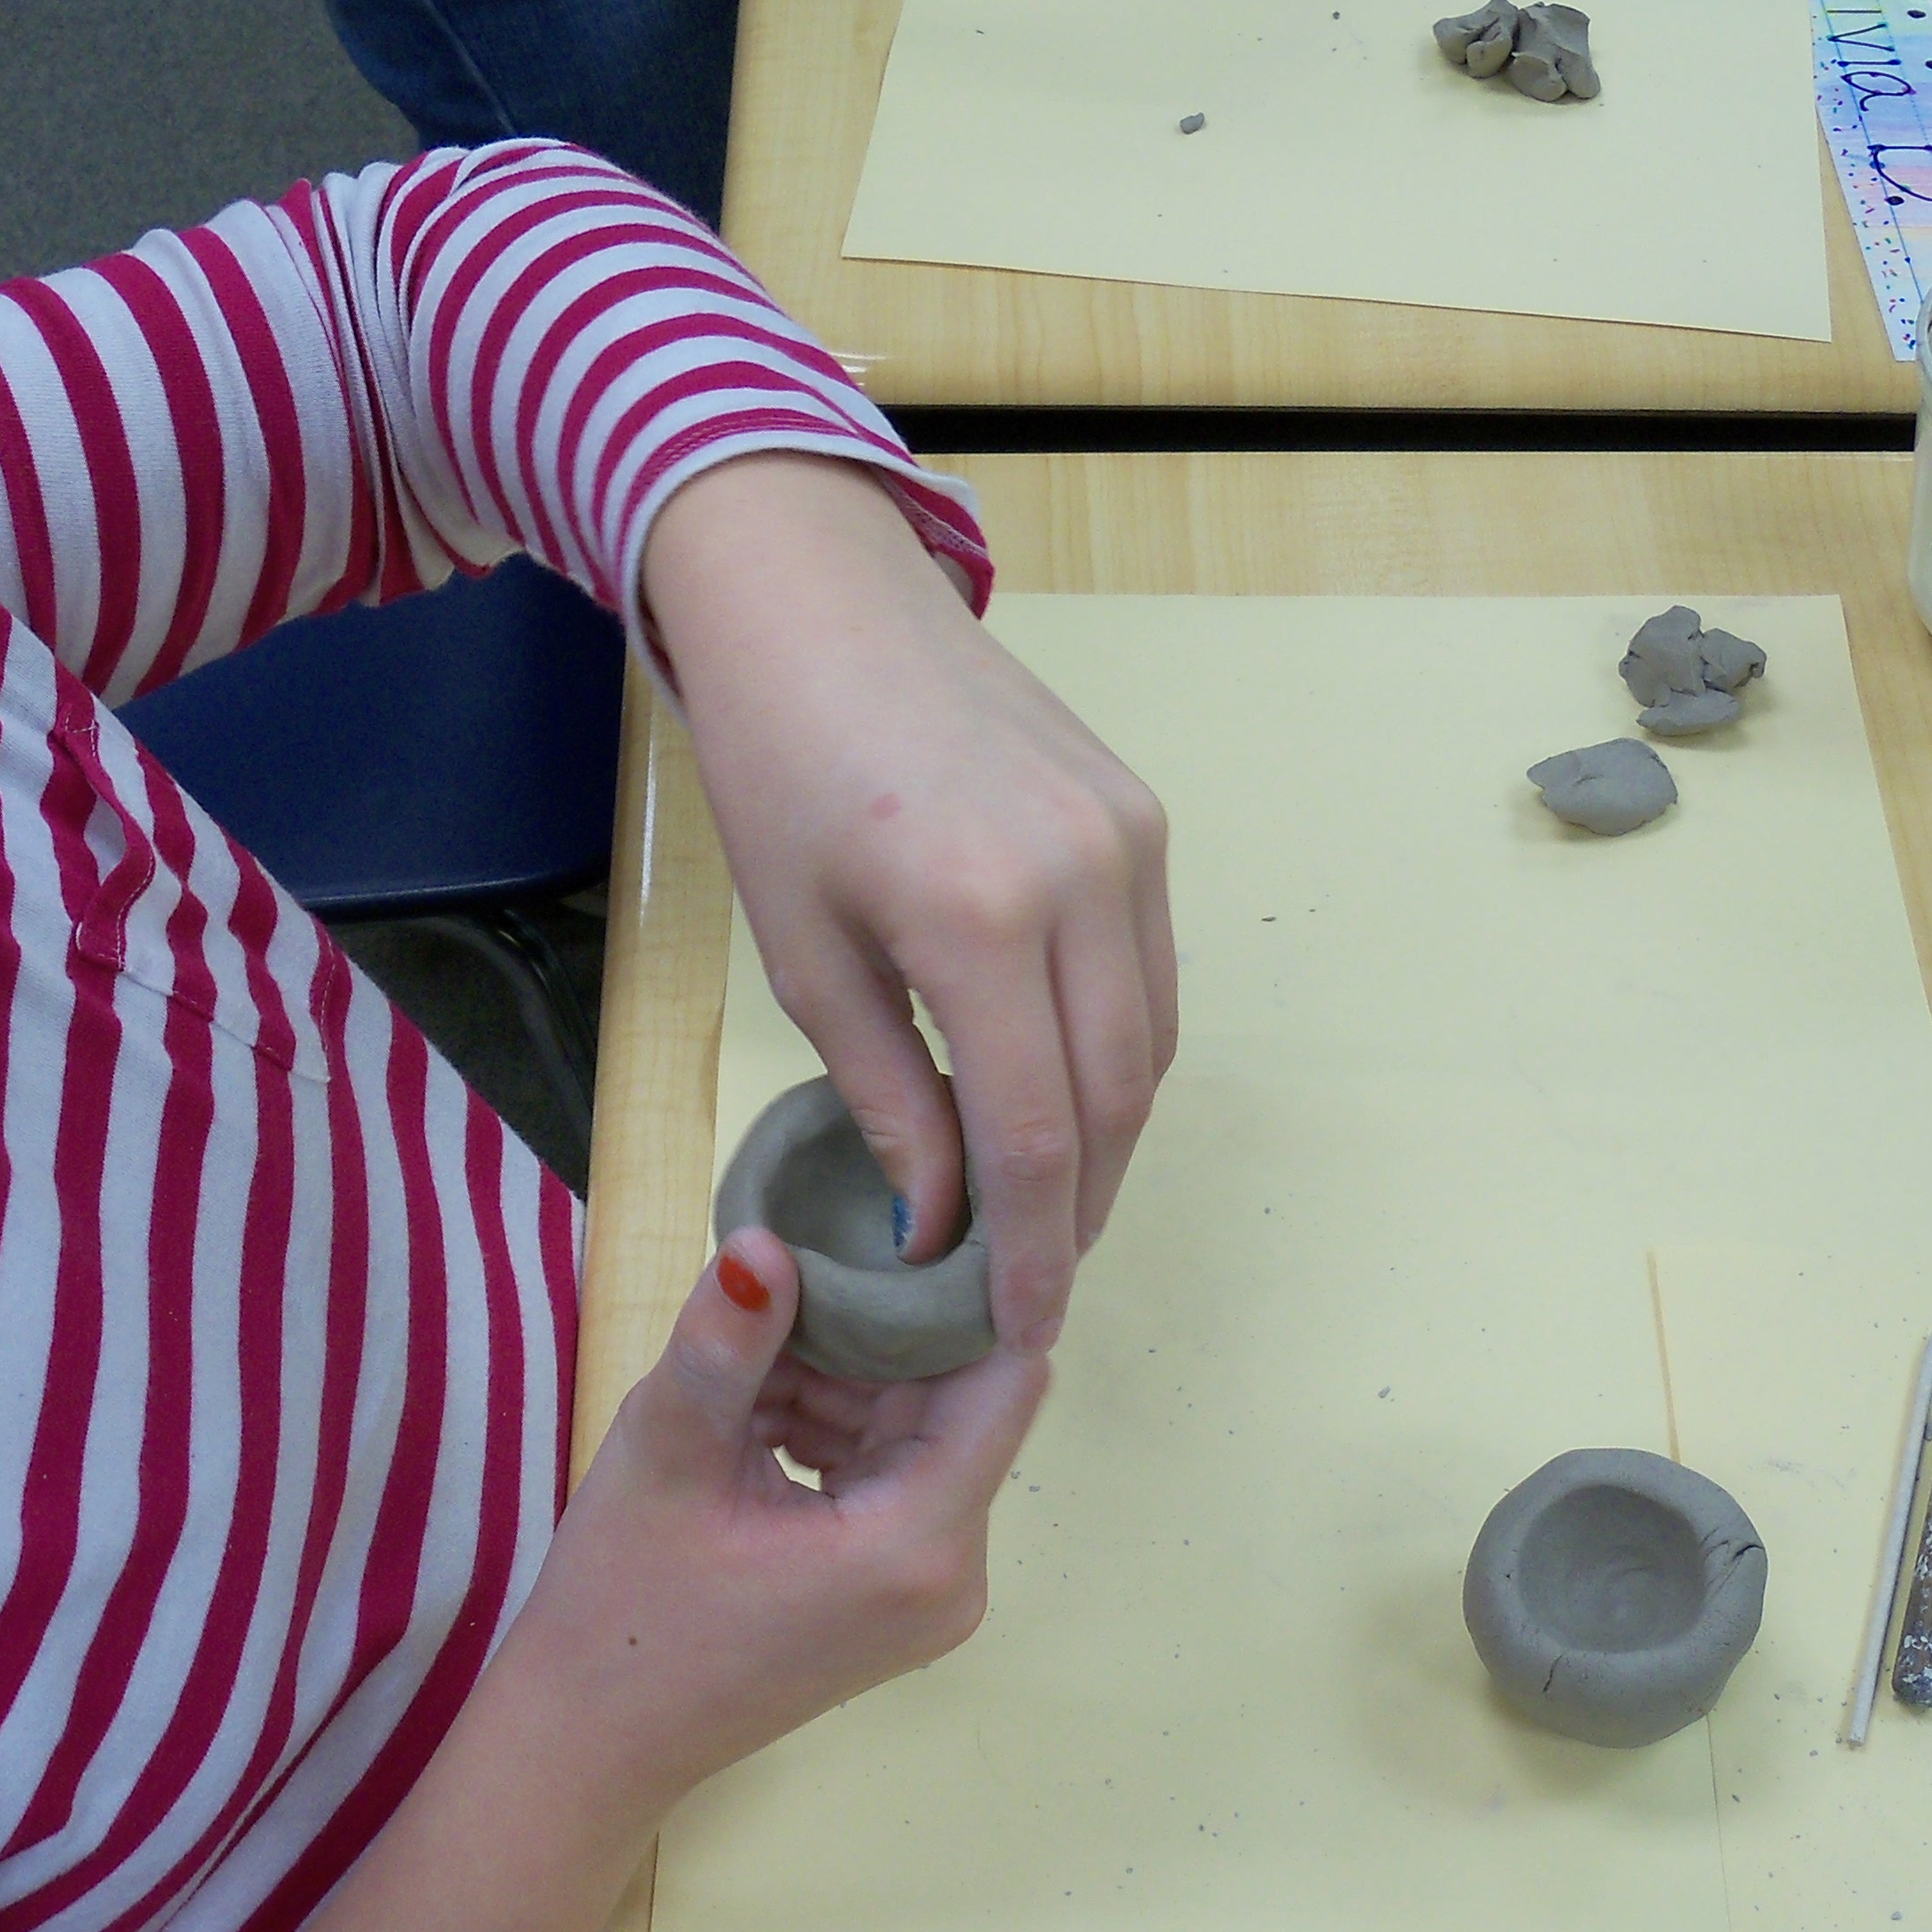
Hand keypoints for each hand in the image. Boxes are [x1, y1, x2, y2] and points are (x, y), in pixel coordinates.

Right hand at [498, 1230, 1050, 1808]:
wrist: (590, 1741)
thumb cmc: (620, 1609)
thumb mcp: (667, 1453)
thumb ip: (726, 1341)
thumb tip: (763, 1238)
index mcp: (918, 1542)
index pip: (1006, 1377)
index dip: (967, 1293)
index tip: (905, 1224)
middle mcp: (953, 1572)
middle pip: (958, 1401)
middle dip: (878, 1332)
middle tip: (790, 1277)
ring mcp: (928, 1590)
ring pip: (918, 1430)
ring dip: (843, 1378)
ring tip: (747, 1353)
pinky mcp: (894, 1593)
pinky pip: (890, 1475)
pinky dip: (832, 1428)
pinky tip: (751, 1413)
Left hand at [643, 454, 1175, 1351]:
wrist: (818, 603)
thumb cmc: (777, 769)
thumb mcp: (804, 952)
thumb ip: (886, 1094)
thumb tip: (937, 1223)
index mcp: (979, 916)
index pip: (1033, 1134)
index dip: (1030, 1251)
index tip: (1019, 1329)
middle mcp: (1083, 878)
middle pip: (1113, 1101)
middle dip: (1075, 1212)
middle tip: (1031, 1290)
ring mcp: (1130, 842)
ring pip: (1151, 1045)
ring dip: (1108, 1143)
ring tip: (1046, 1214)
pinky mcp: (1143, 817)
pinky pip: (1154, 975)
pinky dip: (1121, 1056)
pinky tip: (1068, 1102)